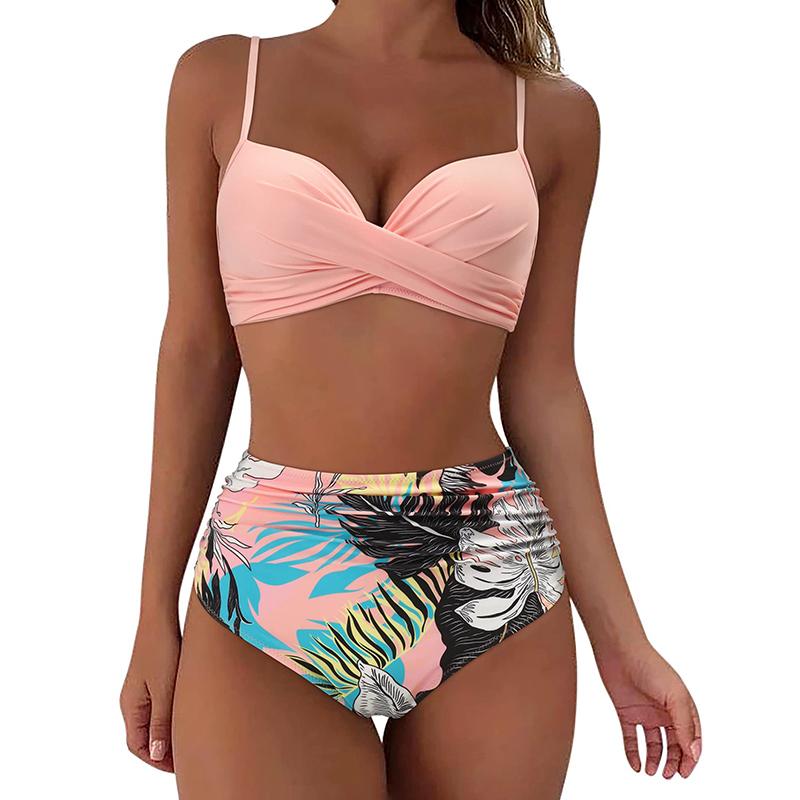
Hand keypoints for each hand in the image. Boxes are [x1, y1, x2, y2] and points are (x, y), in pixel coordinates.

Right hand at [119, 613, 180, 771]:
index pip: (138, 746)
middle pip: (144, 737)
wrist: (161, 617)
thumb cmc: (161, 649)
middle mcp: (133, 701)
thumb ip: (160, 722)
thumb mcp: (164, 689)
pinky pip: (160, 706)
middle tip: (187, 757)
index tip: (179, 766)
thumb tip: (155, 754)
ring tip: (190, 739)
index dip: (157, 760)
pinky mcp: (154, 679)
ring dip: (168, 733)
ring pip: (154, 722)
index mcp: (131, 706)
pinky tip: (188, 714)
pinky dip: (171, 716)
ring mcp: (142, 690)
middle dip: (164, 750)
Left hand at [595, 641, 701, 778]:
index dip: (690, 756)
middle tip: (669, 775)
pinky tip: (635, 764)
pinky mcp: (626, 712)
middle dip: (673, 761)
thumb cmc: (650, 666)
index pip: (691, 737)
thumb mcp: (674, 697)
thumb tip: (693, 753)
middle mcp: (664, 711)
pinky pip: (631, 737)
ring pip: (653, 743)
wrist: (619, 651)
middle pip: (673, 743)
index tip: (685, 772)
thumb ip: (684, 725)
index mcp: (681, 706)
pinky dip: (633, 752)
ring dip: (654, 759)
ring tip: (651, 771)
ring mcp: (645, 712)